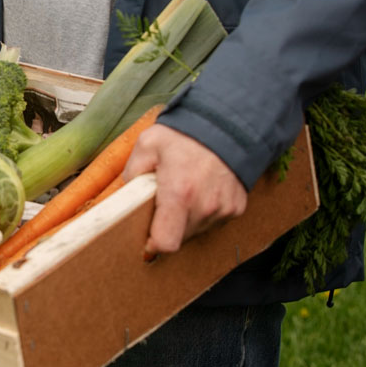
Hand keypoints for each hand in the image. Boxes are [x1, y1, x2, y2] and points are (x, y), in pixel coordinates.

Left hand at [121, 124, 246, 257]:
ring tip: (184, 190)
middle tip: (165, 200)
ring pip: (197, 230)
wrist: (229, 123)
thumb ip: (132, 173)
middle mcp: (205, 206)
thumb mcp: (148, 144)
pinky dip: (204, 211)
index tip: (148, 234)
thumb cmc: (186, 134)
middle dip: (168, 225)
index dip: (153, 243)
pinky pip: (214, 220)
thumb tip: (128, 196)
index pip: (166, 243)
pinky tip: (201, 189)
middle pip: (180, 237)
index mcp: (180, 193)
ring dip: (186, 218)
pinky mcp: (237, 207)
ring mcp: (224, 209)